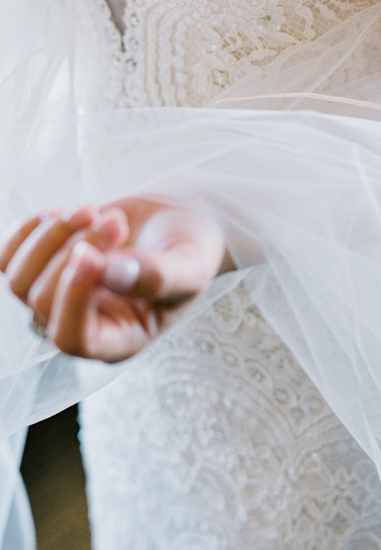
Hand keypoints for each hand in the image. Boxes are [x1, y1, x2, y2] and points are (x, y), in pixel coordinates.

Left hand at [0, 198, 233, 361]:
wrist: (183, 221)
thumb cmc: (192, 249)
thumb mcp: (190, 265)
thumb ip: (155, 275)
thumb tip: (108, 271)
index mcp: (119, 339)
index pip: (73, 338)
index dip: (72, 299)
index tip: (91, 254)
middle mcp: (84, 323)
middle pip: (44, 300)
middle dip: (78, 249)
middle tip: (118, 221)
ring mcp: (60, 295)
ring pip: (19, 279)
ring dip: (53, 236)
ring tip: (93, 211)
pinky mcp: (45, 265)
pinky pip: (7, 258)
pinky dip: (29, 230)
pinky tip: (66, 214)